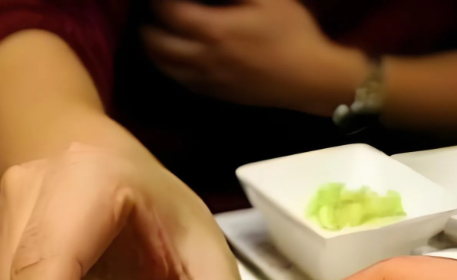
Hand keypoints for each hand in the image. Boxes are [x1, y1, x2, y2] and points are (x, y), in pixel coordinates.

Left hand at [142, 0, 367, 114]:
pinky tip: (175, 57)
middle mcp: (201, 59)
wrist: (310, 79)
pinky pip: (181, 81)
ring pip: (164, 67)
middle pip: (155, 44)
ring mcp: (206, 80)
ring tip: (155, 33)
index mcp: (212, 30)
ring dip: (153, 48)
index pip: (167, 12)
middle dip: (147, 25)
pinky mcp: (215, 94)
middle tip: (151, 12)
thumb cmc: (291, 33)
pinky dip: (170, 67)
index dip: (158, 0)